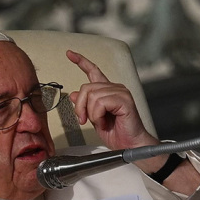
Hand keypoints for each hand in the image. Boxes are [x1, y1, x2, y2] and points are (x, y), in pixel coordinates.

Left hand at [66, 50, 199, 192]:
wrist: (129, 146)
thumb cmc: (117, 134)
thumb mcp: (94, 118)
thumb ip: (85, 106)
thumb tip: (74, 94)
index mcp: (107, 91)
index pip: (93, 71)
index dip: (81, 61)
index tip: (70, 54)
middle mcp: (115, 88)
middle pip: (86, 88)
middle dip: (80, 107)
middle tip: (84, 120)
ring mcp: (121, 92)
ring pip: (92, 95)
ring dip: (91, 113)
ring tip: (100, 122)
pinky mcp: (124, 100)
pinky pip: (101, 102)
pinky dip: (98, 115)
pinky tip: (105, 121)